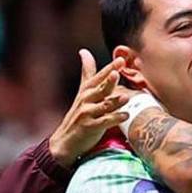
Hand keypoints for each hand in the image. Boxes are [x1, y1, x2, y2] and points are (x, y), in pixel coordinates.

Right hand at [49, 50, 128, 167]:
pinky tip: (126, 116)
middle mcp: (86, 100)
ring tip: (126, 97)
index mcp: (87, 90)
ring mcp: (87, 114)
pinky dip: (115, 119)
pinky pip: (104, 122)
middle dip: (109, 81)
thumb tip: (84, 51)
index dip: (110, 68)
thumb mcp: (83, 91)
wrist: (65, 140)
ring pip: (103, 106)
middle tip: (117, 72)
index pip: (99, 76)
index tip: (121, 59)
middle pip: (100, 88)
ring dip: (114, 101)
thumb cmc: (79, 113)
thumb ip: (88, 72)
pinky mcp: (89, 127)